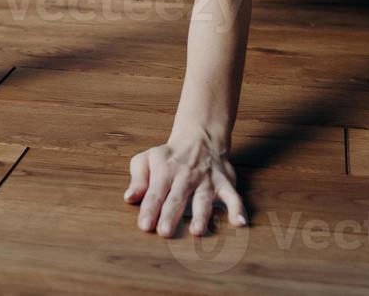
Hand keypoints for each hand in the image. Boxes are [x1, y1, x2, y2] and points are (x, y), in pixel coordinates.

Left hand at [124, 132, 247, 236]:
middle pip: (178, 197)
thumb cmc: (169, 155)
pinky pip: (233, 196)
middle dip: (171, 214)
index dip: (150, 209)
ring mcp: (207, 180)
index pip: (156, 192)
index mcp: (164, 170)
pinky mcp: (225, 182)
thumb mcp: (147, 159)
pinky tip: (239, 222)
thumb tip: (129, 198)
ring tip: (197, 231)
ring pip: (204, 198)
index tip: (144, 226)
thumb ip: (138, 179)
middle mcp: (186, 176)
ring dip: (201, 215)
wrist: (199, 135)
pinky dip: (237, 209)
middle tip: (165, 232)